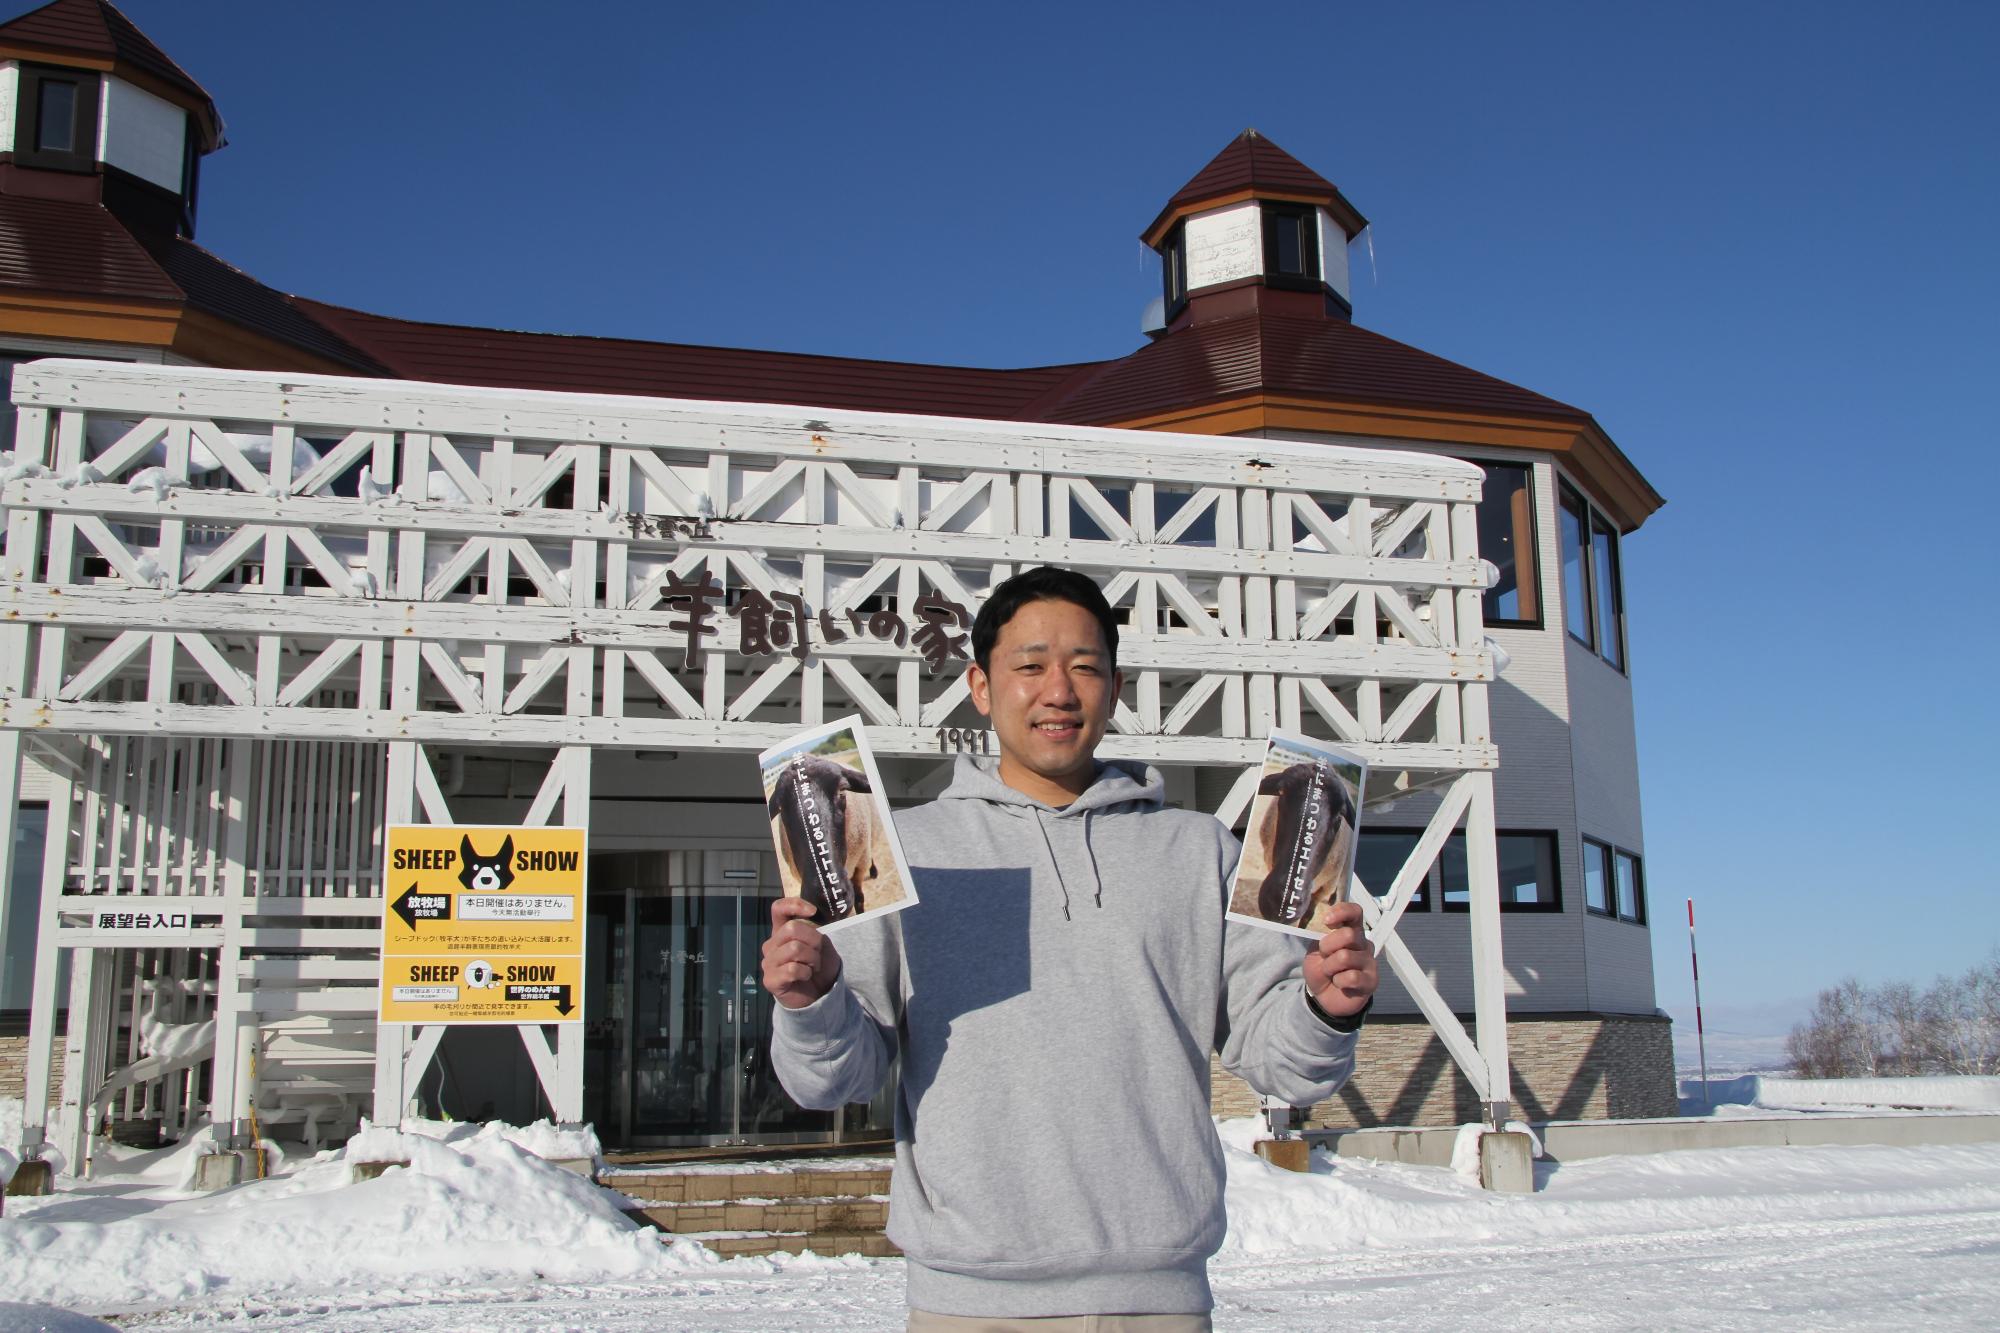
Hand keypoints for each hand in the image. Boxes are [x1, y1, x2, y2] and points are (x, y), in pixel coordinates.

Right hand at [761, 897, 841, 1009]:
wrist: (819, 996)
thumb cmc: (819, 967)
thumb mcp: (821, 944)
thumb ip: (812, 930)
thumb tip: (808, 918)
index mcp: (781, 932)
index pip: (778, 909)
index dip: (794, 905)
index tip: (812, 912)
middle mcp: (771, 945)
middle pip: (792, 929)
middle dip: (814, 941)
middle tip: (817, 954)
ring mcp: (769, 963)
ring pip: (794, 949)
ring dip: (812, 959)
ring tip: (813, 967)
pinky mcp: (770, 980)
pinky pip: (792, 969)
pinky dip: (806, 972)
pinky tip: (805, 977)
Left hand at [1303, 900, 1376, 1018]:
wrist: (1324, 996)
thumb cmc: (1321, 968)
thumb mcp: (1315, 950)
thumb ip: (1320, 935)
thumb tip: (1322, 920)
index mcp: (1351, 930)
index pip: (1355, 912)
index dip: (1342, 912)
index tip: (1326, 920)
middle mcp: (1363, 943)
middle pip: (1348, 935)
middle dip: (1327, 947)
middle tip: (1324, 957)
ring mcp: (1369, 961)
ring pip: (1345, 957)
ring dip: (1330, 967)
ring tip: (1331, 973)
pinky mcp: (1372, 980)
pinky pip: (1352, 977)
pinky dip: (1339, 981)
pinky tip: (1340, 983)